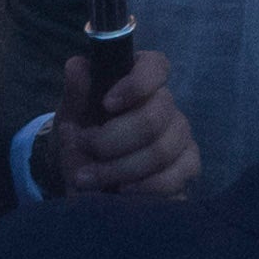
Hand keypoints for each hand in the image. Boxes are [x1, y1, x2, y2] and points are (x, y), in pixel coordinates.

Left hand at [41, 45, 198, 202]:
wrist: (85, 174)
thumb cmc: (83, 134)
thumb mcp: (72, 114)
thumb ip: (76, 92)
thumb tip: (76, 66)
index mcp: (140, 81)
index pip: (156, 66)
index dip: (136, 84)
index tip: (106, 104)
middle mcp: (166, 105)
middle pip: (154, 118)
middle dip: (111, 140)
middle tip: (84, 150)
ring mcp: (180, 136)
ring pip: (162, 151)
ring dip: (119, 169)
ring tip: (89, 179)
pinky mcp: (186, 167)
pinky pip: (176, 177)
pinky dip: (144, 188)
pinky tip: (121, 192)